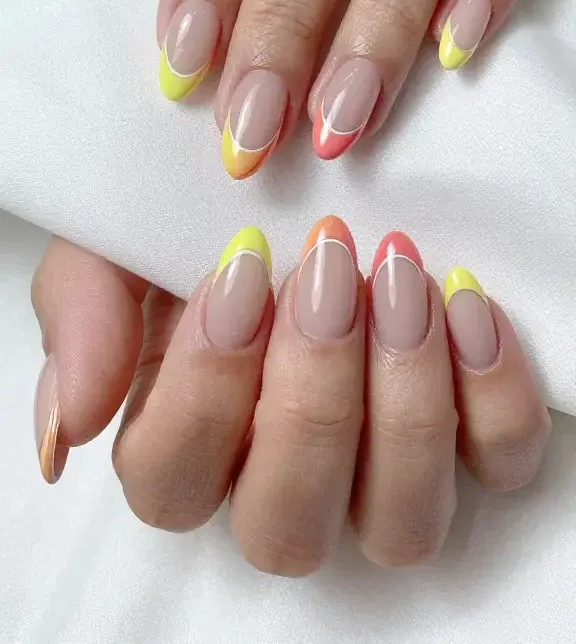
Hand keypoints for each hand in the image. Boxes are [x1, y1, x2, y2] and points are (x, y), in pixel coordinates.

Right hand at [32, 223, 548, 572]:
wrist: (294, 194)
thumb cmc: (198, 235)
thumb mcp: (115, 251)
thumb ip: (81, 325)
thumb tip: (68, 431)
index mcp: (182, 452)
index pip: (172, 482)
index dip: (205, 385)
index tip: (240, 270)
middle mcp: (280, 488)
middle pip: (286, 519)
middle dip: (310, 391)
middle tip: (327, 268)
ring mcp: (378, 476)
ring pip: (397, 519)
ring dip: (401, 400)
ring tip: (398, 280)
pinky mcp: (468, 440)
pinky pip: (501, 459)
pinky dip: (492, 392)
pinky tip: (461, 304)